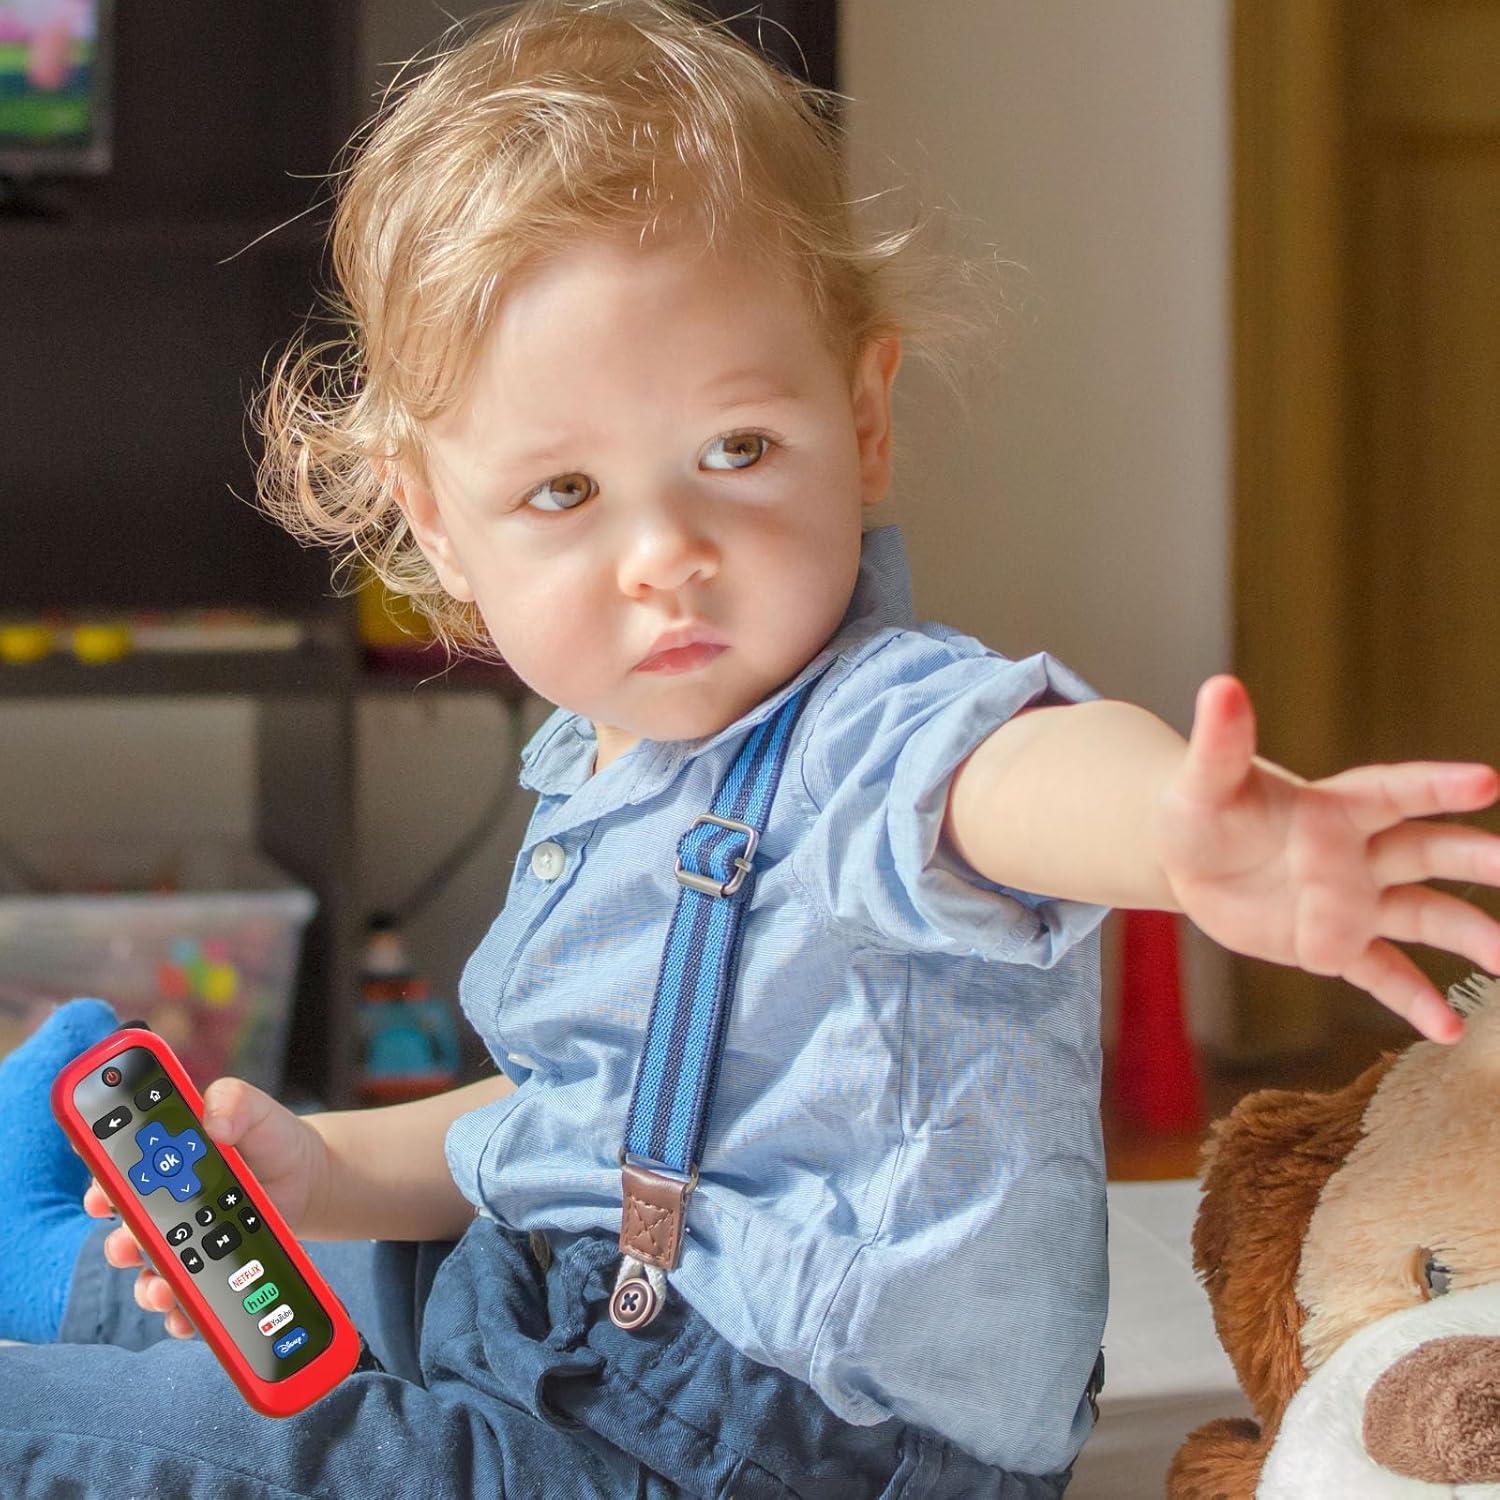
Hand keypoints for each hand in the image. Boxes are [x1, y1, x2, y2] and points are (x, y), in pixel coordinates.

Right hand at [83, 1078, 328, 1338]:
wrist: (308, 1178)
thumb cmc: (271, 1137)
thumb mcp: (256, 1109)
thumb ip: (233, 1101)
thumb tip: (214, 1122)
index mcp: (163, 1160)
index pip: (116, 1172)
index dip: (100, 1185)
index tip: (100, 1198)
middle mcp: (162, 1204)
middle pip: (126, 1228)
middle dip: (120, 1240)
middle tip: (129, 1244)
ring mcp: (182, 1240)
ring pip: (149, 1269)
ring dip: (146, 1282)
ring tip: (163, 1285)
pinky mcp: (206, 1268)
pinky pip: (184, 1295)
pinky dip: (180, 1310)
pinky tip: (186, 1314)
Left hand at [1155, 675, 1499, 1042]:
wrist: (1189, 860)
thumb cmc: (1200, 810)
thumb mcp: (1204, 781)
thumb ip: (1221, 742)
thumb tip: (1221, 685)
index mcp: (1331, 808)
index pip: (1392, 792)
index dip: (1435, 785)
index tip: (1485, 780)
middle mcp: (1355, 854)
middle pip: (1427, 852)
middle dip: (1476, 858)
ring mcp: (1350, 901)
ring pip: (1421, 915)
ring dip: (1467, 935)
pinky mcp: (1332, 945)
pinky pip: (1381, 973)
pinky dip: (1413, 1000)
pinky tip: (1448, 1028)